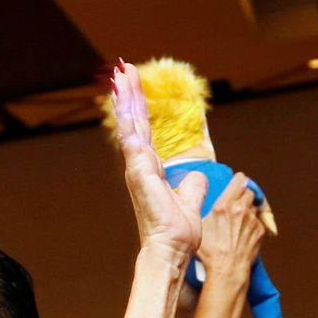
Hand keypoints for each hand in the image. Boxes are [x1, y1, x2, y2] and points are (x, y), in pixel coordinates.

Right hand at [112, 61, 206, 264]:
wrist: (171, 248)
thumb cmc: (177, 231)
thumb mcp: (190, 200)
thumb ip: (192, 186)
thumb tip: (197, 175)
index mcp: (151, 169)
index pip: (144, 130)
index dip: (139, 108)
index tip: (133, 86)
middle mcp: (140, 165)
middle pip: (134, 121)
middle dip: (129, 94)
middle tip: (123, 68)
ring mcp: (137, 168)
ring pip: (131, 125)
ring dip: (126, 99)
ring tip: (121, 75)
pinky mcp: (139, 173)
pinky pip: (133, 141)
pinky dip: (128, 120)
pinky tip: (123, 100)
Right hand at [198, 175, 265, 287]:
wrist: (227, 269)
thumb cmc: (211, 252)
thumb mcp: (201, 226)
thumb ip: (208, 210)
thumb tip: (207, 204)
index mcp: (224, 205)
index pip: (239, 180)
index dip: (239, 180)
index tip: (238, 182)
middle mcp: (241, 209)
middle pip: (249, 191)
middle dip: (243, 195)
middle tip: (237, 203)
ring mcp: (252, 220)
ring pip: (254, 207)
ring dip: (248, 210)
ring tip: (238, 222)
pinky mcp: (260, 230)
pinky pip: (258, 221)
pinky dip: (253, 224)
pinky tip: (243, 233)